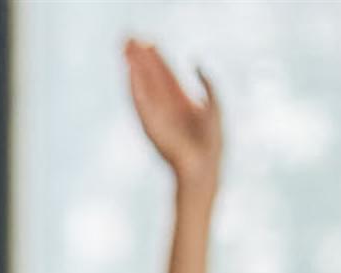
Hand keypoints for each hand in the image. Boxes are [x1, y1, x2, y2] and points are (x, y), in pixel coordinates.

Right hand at [123, 40, 221, 193]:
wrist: (202, 165)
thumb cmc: (211, 141)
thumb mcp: (214, 105)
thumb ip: (207, 83)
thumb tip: (195, 63)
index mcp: (181, 100)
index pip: (165, 74)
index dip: (156, 58)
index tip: (149, 43)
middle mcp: (165, 104)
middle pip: (150, 75)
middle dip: (141, 58)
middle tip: (130, 38)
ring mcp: (155, 112)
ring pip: (142, 84)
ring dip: (133, 67)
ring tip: (126, 48)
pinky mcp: (148, 122)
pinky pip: (138, 99)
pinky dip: (133, 85)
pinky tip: (129, 71)